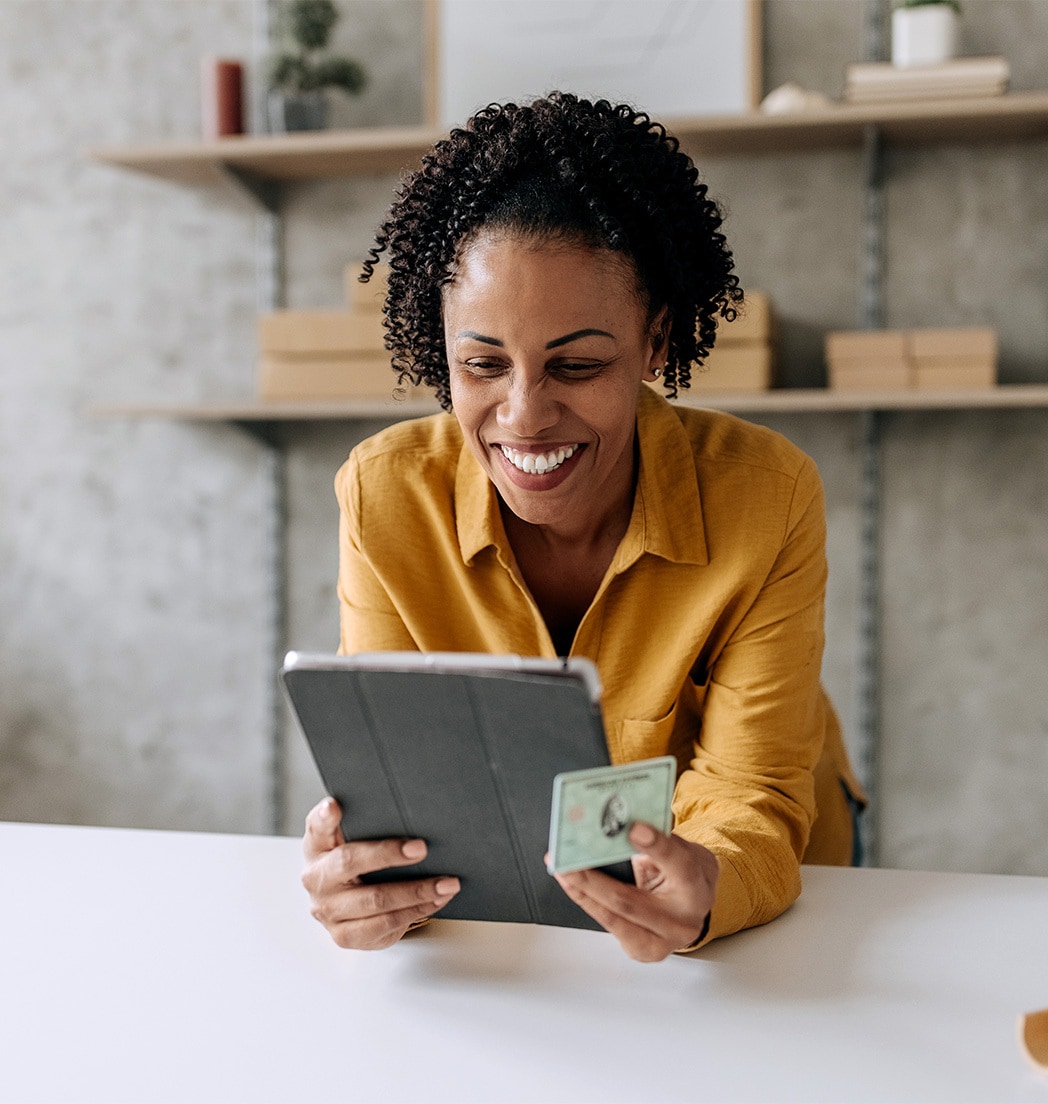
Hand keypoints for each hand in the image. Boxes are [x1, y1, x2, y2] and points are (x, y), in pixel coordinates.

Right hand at [301, 797, 459, 949]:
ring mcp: (327, 909)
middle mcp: (316, 877)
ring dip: (416, 891)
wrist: (343, 906)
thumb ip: (367, 822)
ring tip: (446, 883)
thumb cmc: (356, 864)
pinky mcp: (343, 934)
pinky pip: (384, 924)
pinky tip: (435, 901)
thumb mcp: (353, 840)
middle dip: (388, 854)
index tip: (335, 806)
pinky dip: (415, 911)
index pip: (316, 826)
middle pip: (350, 861)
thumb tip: (408, 808)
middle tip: (421, 848)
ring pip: (375, 900)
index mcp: (317, 846)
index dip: (325, 816)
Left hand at [552, 823, 718, 961]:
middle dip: (593, 878)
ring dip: (581, 891)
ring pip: (613, 916)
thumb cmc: (683, 873)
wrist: (693, 906)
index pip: (679, 865)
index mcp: (698, 887)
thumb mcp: (681, 849)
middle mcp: (683, 920)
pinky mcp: (643, 950)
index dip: (657, 847)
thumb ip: (658, 838)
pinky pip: (609, 924)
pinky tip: (571, 885)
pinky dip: (587, 902)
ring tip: (560, 870)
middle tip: (568, 858)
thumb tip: (620, 822)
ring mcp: (662, 941)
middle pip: (630, 900)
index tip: (633, 828)